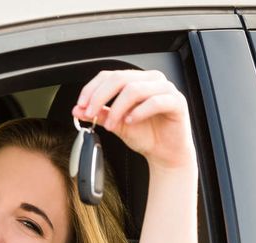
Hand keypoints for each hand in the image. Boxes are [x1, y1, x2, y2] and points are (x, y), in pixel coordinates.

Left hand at [72, 69, 196, 171]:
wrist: (165, 153)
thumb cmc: (145, 135)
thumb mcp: (116, 124)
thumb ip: (99, 114)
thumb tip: (78, 109)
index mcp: (136, 80)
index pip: (109, 75)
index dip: (92, 89)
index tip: (81, 105)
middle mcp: (151, 80)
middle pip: (119, 79)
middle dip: (100, 97)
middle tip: (90, 114)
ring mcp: (166, 89)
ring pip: (135, 89)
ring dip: (117, 108)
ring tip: (112, 125)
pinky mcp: (177, 102)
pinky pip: (155, 101)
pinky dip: (138, 112)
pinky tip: (130, 122)